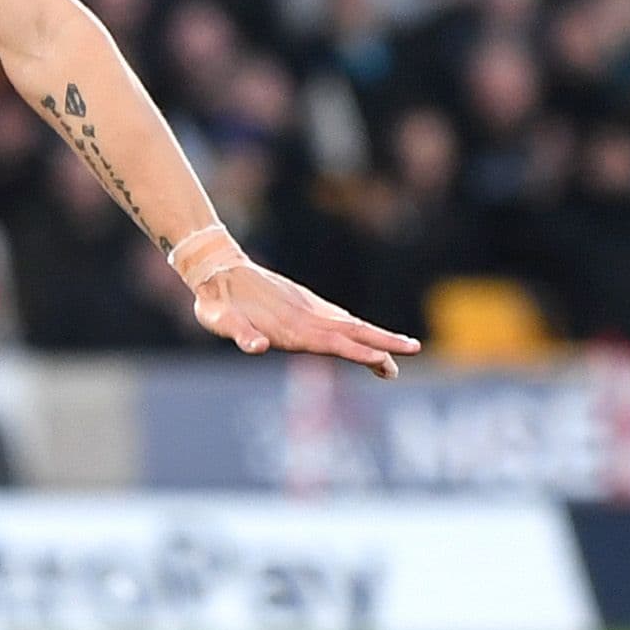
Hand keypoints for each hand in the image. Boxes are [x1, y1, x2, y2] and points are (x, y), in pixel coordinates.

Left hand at [193, 260, 422, 377]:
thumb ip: (239, 334)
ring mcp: (306, 308)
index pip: (333, 341)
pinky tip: (364, 336)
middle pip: (351, 331)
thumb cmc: (216, 302)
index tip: (384, 361)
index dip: (358, 352)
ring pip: (348, 325)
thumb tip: (257, 347)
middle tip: (413, 351)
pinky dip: (355, 329)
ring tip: (399, 354)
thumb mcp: (218, 320)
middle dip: (382, 343)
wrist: (215, 268)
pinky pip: (336, 319)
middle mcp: (304, 316)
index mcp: (290, 326)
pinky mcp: (302, 304)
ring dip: (374, 338)